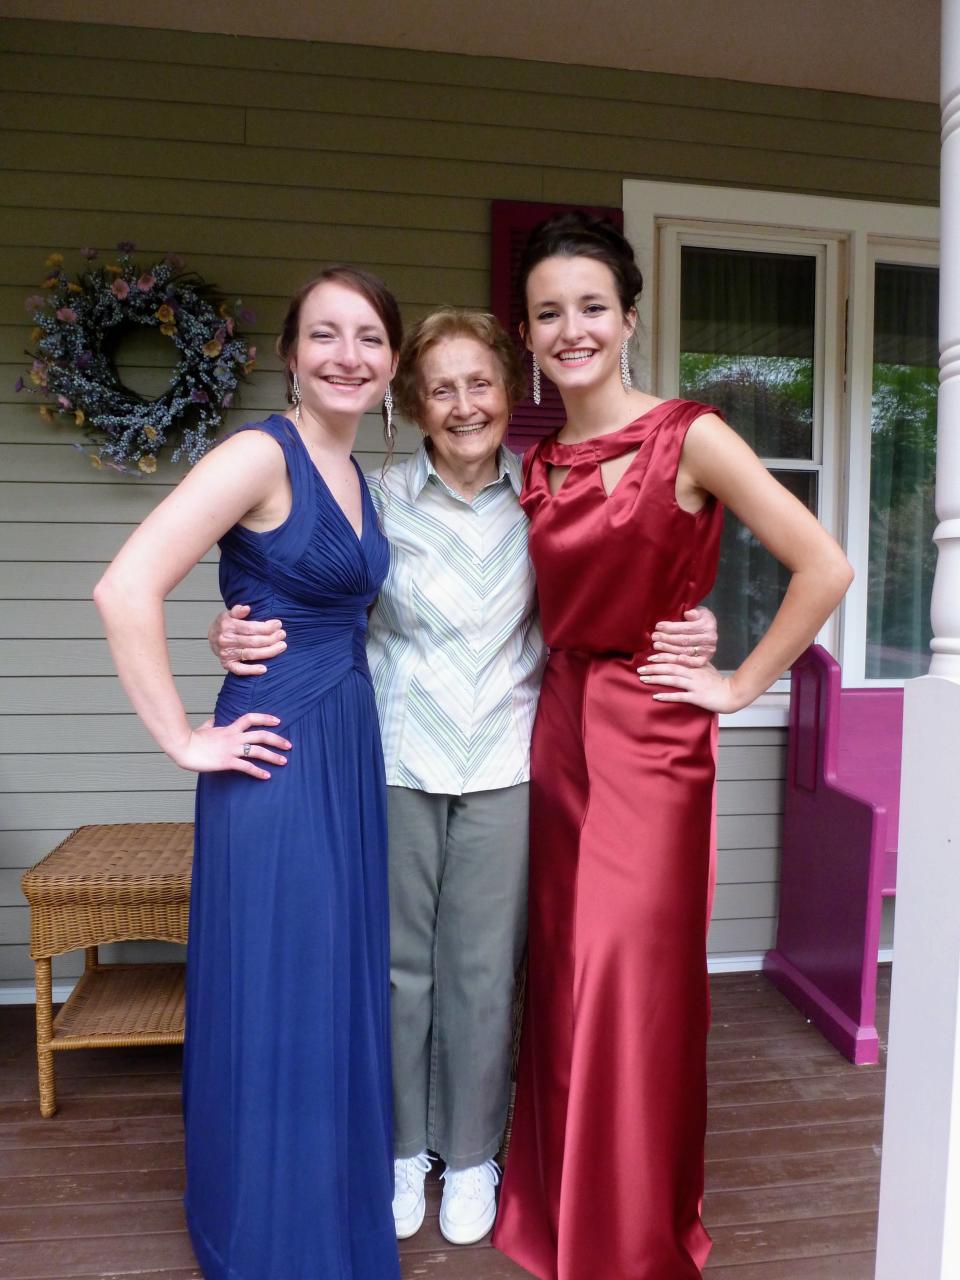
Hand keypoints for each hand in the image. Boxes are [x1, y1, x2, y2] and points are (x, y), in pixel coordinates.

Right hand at [172, 713, 291, 779]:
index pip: (251, 718)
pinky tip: (267, 776)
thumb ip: (212, 723)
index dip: (266, 718)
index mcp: (229, 728)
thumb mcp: (204, 727)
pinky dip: (258, 772)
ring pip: (258, 751)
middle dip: (277, 740)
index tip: (278, 721)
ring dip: (273, 756)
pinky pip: (247, 767)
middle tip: (289, 745)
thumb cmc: (192, 738)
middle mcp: (234, 737)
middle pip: (261, 735)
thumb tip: (213, 720)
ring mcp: (232, 749)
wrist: (183, 747)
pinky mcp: (227, 761)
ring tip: (284, 761)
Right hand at [209, 603, 285, 675]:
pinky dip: (251, 670)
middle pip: (253, 641)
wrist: (211, 637)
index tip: (278, 624)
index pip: (250, 628)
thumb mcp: (229, 613)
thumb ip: (237, 610)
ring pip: (251, 654)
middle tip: (282, 635)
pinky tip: (264, 669)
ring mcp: (226, 653)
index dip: (266, 627)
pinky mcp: (227, 664)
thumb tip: (246, 608)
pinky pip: (240, 669)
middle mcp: (226, 640)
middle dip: (271, 638)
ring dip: (268, 651)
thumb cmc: (225, 624)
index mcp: (228, 626)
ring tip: (281, 646)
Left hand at [635, 661, 745, 714]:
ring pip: (673, 680)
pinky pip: (680, 696)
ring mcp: (695, 685)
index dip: (662, 656)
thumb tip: (680, 655)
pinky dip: (667, 696)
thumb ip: (694, 661)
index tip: (650, 657)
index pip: (676, 658)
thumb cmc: (718, 681)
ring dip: (657, 679)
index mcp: (696, 665)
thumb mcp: (707, 667)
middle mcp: (694, 673)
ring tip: (643, 679)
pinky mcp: (697, 697)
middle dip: (654, 668)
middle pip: (671, 668)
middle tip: (640, 669)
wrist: (731, 694)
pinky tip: (656, 696)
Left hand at [647, 606, 717, 667]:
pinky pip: (695, 662)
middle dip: (667, 638)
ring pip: (686, 651)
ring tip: (656, 645)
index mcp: (708, 625)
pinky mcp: (706, 659)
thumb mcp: (698, 611)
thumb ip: (694, 612)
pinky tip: (672, 659)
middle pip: (684, 640)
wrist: (708, 630)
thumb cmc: (698, 619)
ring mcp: (708, 650)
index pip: (686, 628)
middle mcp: (710, 638)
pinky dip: (684, 662)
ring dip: (669, 649)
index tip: (658, 626)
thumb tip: (688, 614)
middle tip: (655, 637)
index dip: (671, 627)